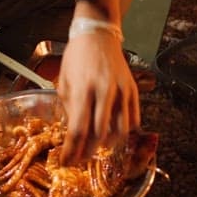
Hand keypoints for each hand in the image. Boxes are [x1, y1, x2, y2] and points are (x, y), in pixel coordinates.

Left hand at [57, 30, 139, 163]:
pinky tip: (114, 135)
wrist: (98, 35)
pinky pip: (133, 118)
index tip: (66, 161)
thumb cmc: (77, 57)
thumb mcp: (64, 80)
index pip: (78, 129)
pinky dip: (124, 131)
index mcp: (83, 88)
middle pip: (99, 134)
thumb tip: (74, 133)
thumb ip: (70, 107)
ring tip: (97, 148)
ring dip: (108, 144)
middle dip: (88, 152)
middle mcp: (104, 90)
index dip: (72, 150)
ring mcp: (121, 90)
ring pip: (119, 130)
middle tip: (80, 160)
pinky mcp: (132, 89)